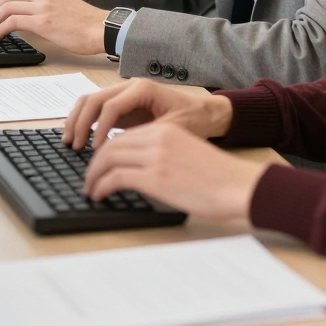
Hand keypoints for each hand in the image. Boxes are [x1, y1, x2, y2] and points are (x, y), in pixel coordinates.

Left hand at [0, 0, 105, 53]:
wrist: (102, 29)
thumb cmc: (86, 25)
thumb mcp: (63, 9)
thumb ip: (45, 8)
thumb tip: (27, 20)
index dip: (0, 4)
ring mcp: (43, 6)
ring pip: (5, 8)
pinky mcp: (43, 21)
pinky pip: (11, 21)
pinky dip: (0, 29)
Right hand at [62, 78, 233, 149]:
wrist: (205, 113)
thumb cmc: (193, 120)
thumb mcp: (173, 130)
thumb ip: (147, 137)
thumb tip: (122, 151)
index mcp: (142, 88)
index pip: (111, 106)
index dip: (99, 129)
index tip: (95, 151)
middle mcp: (130, 86)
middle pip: (94, 99)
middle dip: (80, 123)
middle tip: (73, 146)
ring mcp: (124, 94)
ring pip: (90, 101)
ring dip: (76, 120)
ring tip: (69, 142)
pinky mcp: (122, 106)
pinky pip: (96, 109)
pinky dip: (84, 121)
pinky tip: (79, 139)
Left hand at [82, 121, 268, 221]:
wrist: (236, 185)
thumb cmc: (218, 177)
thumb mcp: (187, 154)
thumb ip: (163, 154)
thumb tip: (141, 169)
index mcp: (167, 131)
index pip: (125, 136)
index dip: (107, 151)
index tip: (100, 165)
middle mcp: (158, 138)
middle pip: (112, 145)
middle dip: (95, 163)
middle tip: (88, 178)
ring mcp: (156, 157)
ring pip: (108, 159)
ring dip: (93, 175)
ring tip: (90, 189)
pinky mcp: (154, 177)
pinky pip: (115, 177)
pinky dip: (101, 186)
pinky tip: (98, 195)